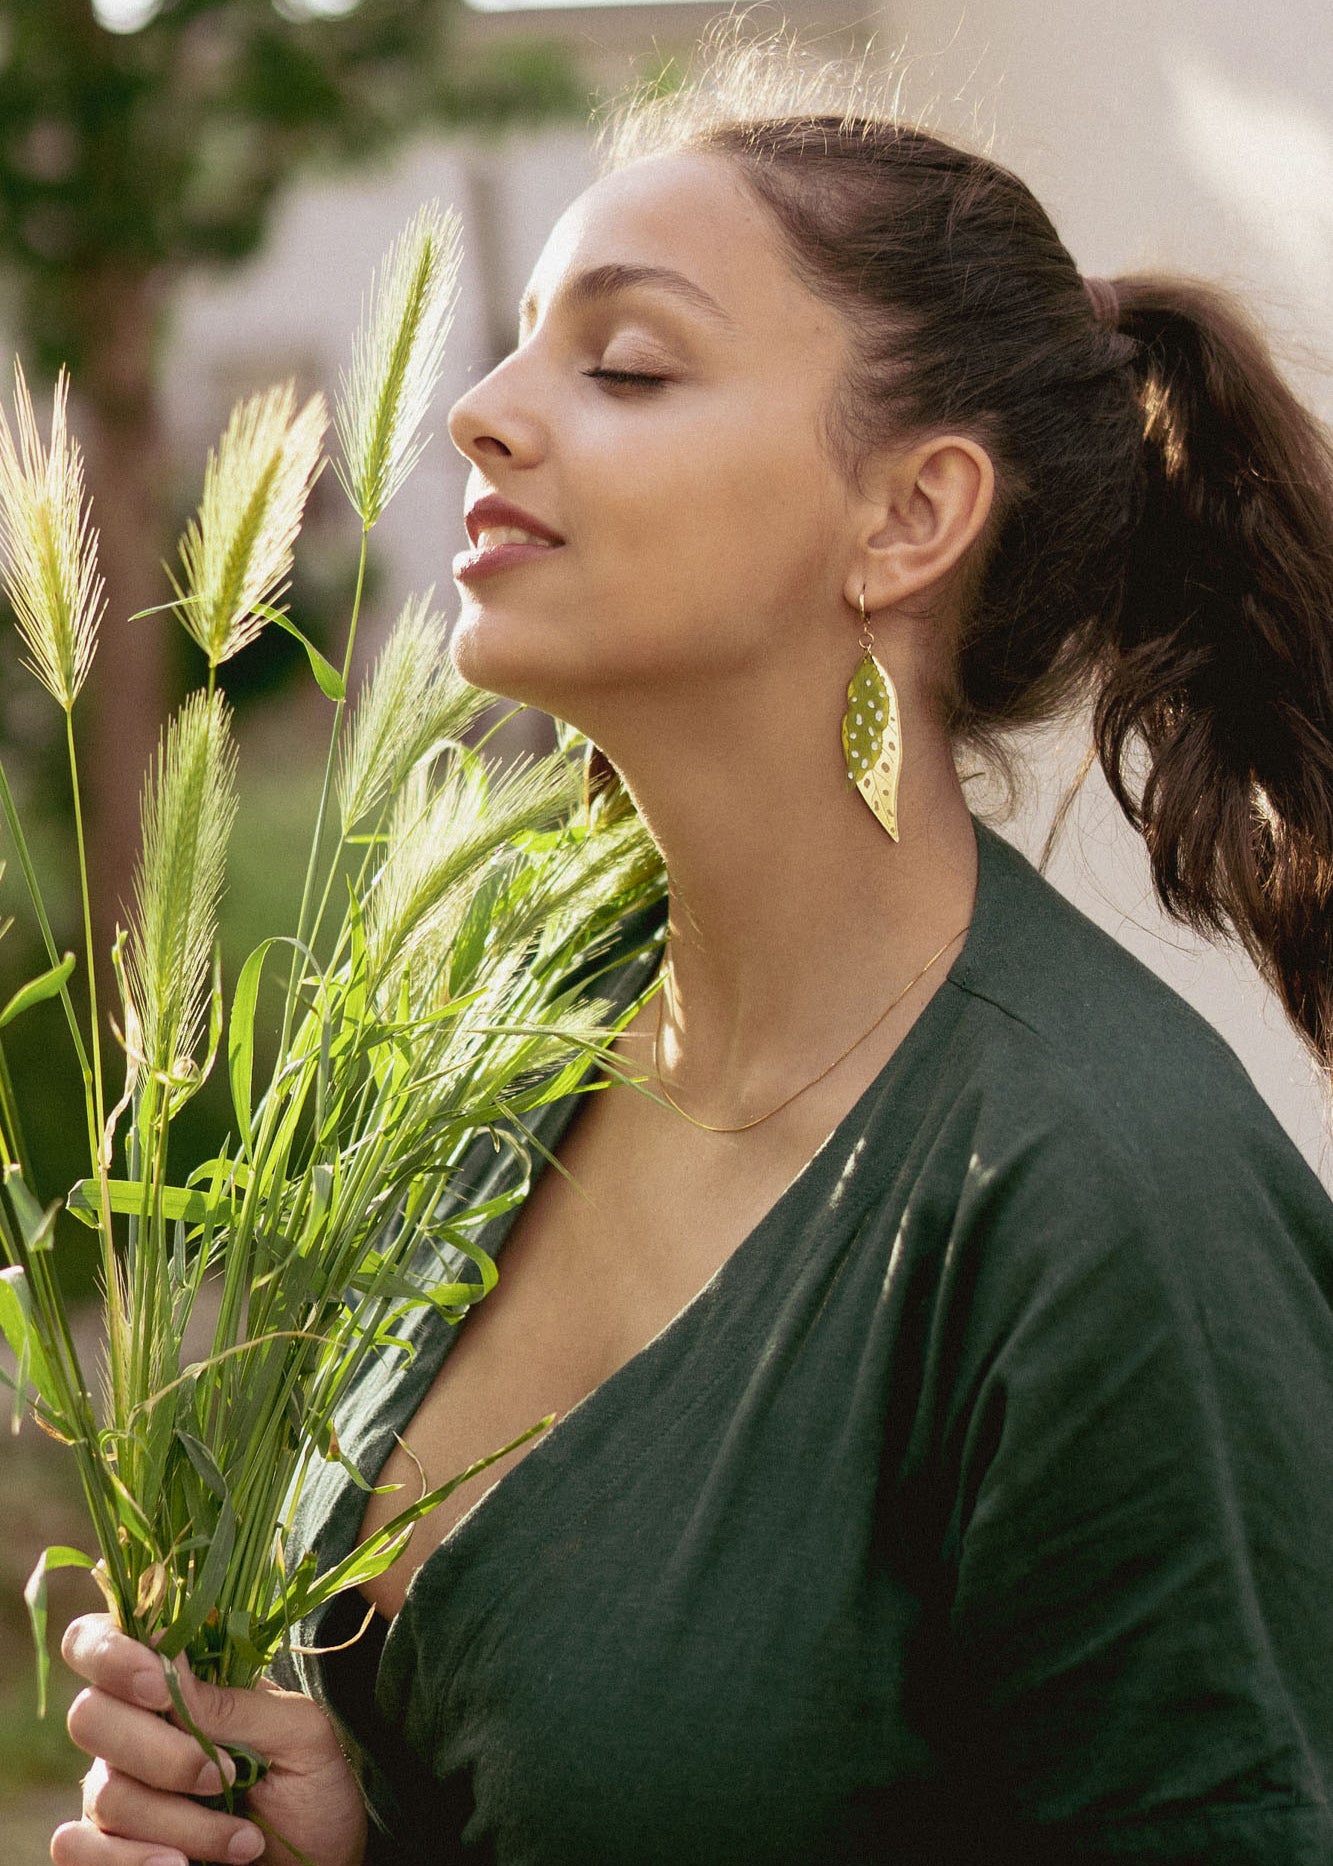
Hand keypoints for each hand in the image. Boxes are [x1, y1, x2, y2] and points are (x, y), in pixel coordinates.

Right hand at [52, 1612, 367, 1865]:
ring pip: (103, 1792)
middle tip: (225, 1775)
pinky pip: (74, 1847)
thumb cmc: (313, 1785)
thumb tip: (167, 1656)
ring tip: (243, 1842)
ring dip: (179, 1822)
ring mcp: (117, 1789)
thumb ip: (234, 1701)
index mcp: (175, 1681)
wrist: (321, 1861)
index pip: (99, 1640)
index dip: (111, 1654)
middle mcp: (133, 1729)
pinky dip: (127, 1861)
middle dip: (160, 1752)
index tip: (158, 1684)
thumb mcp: (297, 1734)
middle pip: (89, 1717)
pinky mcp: (111, 1848)